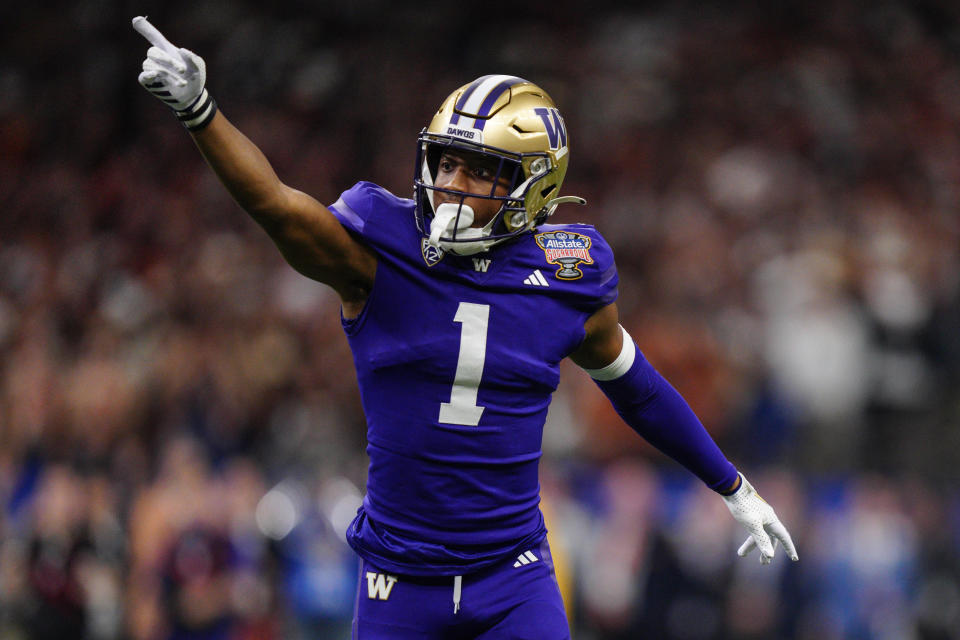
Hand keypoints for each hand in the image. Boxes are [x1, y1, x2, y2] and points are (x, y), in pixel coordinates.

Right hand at [132, 16, 215, 130]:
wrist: (193, 97)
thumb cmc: (195, 78)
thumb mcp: (199, 67)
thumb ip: (194, 58)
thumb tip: (182, 51)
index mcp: (168, 51)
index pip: (155, 37)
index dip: (146, 29)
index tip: (136, 20)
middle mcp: (158, 59)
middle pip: (153, 51)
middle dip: (168, 60)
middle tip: (183, 70)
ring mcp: (153, 70)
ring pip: (152, 66)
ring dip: (169, 75)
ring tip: (183, 83)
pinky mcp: (150, 82)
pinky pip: (143, 76)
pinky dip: (148, 74)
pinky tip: (155, 75)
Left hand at [722, 473, 798, 564]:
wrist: (732, 487)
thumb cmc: (743, 506)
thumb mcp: (752, 525)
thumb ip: (762, 540)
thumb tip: (771, 556)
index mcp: (772, 520)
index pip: (784, 537)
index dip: (789, 548)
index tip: (794, 558)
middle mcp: (768, 517)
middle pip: (770, 537)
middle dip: (767, 550)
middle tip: (763, 563)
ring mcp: (759, 514)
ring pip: (759, 533)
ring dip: (752, 544)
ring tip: (741, 554)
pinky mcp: (750, 512)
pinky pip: (753, 528)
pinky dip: (749, 536)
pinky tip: (743, 538)